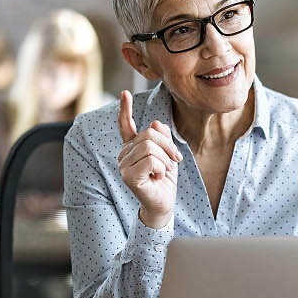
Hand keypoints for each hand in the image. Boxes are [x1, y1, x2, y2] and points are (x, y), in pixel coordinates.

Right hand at [117, 90, 179, 227]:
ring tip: (163, 172)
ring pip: (151, 147)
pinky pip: (151, 160)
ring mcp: (123, 166)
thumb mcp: (168, 154)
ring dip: (165, 160)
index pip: (125, 125)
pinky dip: (161, 168)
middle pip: (149, 135)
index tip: (125, 93)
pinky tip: (158, 177)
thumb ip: (162, 138)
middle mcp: (124, 154)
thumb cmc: (164, 180)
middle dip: (168, 146)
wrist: (164, 203)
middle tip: (174, 161)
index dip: (125, 109)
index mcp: (131, 147)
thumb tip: (155, 123)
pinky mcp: (129, 176)